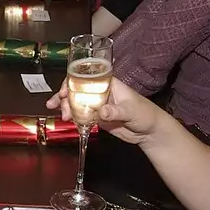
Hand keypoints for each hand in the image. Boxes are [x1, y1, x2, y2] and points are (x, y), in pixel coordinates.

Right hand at [46, 77, 160, 143]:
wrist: (149, 132)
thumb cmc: (145, 114)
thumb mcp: (131, 111)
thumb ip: (116, 111)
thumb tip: (101, 111)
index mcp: (108, 84)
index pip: (86, 77)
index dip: (72, 81)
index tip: (64, 90)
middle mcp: (100, 92)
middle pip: (77, 89)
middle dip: (65, 96)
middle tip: (60, 106)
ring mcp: (97, 104)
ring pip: (76, 102)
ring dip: (66, 107)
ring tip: (63, 116)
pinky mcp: (96, 117)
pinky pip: (81, 114)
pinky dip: (72, 116)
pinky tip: (66, 120)